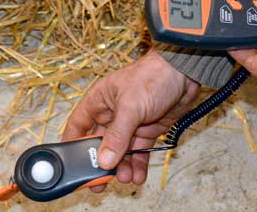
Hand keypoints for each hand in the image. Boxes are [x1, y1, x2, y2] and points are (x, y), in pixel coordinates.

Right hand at [62, 48, 199, 190]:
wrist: (185, 73)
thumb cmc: (152, 77)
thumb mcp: (131, 107)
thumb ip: (117, 135)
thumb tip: (104, 161)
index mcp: (99, 101)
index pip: (79, 125)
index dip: (72, 143)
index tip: (71, 164)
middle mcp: (112, 114)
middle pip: (100, 143)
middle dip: (100, 163)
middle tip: (99, 183)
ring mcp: (130, 123)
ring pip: (120, 151)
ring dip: (122, 166)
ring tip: (126, 178)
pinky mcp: (147, 130)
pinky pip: (139, 151)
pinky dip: (138, 164)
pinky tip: (139, 176)